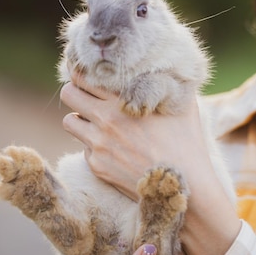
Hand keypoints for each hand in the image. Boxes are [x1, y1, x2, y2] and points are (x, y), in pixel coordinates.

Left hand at [60, 72, 240, 254]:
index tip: (86, 72)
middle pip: (68, 94)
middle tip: (87, 95)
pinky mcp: (97, 166)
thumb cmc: (187, 142)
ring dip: (80, 118)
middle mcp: (105, 120)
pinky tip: (114, 147)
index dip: (82, 71)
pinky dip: (93, 144)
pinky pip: (84, 147)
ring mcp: (98, 145)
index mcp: (123, 100)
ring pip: (69, 122)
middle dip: (75, 92)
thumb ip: (167, 83)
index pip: (83, 76)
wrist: (185, 186)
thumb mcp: (182, 103)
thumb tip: (166, 68)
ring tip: (97, 121)